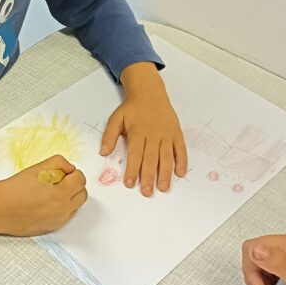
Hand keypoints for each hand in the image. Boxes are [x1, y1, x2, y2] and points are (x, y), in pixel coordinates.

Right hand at [0, 155, 87, 236]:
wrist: (0, 208)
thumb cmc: (17, 187)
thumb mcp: (40, 167)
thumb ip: (61, 163)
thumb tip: (70, 169)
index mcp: (63, 193)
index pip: (81, 180)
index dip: (73, 173)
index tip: (64, 173)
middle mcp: (63, 209)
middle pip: (82, 195)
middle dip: (74, 186)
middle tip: (59, 181)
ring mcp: (58, 221)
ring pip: (74, 207)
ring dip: (69, 198)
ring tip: (51, 192)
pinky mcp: (51, 228)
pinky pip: (64, 217)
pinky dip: (60, 209)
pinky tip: (45, 203)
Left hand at [100, 62, 187, 196]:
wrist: (150, 92)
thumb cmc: (132, 108)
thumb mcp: (116, 118)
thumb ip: (109, 135)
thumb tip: (103, 152)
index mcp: (137, 131)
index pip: (135, 153)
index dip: (132, 169)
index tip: (129, 183)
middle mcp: (153, 134)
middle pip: (151, 158)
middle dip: (148, 176)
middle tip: (146, 192)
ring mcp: (166, 134)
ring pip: (166, 156)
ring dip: (165, 173)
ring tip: (163, 187)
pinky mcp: (176, 133)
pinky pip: (180, 148)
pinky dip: (182, 160)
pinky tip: (180, 173)